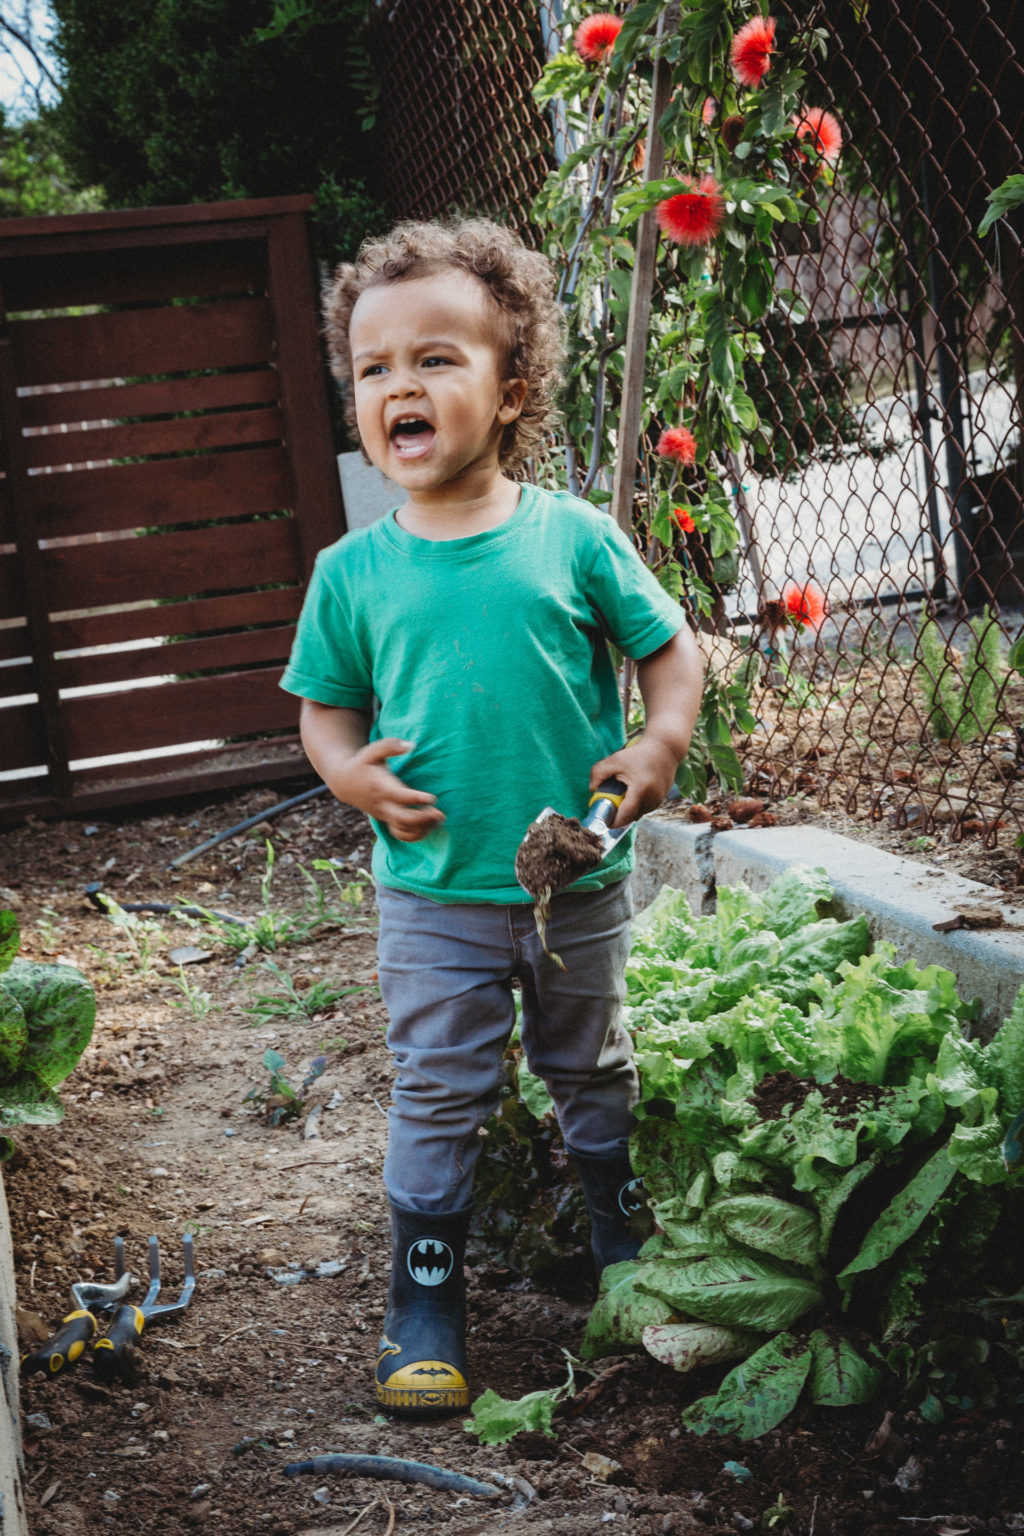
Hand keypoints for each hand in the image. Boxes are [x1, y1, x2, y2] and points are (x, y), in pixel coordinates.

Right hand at [328, 738, 444, 842]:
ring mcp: (384, 814)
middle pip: (401, 819)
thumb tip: (410, 745)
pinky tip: (429, 826)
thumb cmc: (362, 764)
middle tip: (440, 814)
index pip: (398, 796)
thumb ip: (389, 746)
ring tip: (439, 820)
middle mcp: (382, 804)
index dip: (415, 799)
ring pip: (402, 829)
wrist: (345, 783)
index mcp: (380, 787)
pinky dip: (415, 835)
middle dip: (422, 819)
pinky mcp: (386, 819)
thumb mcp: (372, 751)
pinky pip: (400, 834)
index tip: (433, 798)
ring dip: (422, 828)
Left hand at [589, 734, 678, 826]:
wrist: (665, 748)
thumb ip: (598, 773)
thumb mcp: (615, 760)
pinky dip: (637, 805)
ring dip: (629, 810)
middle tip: (610, 805)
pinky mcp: (661, 799)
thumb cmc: (638, 754)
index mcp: (640, 789)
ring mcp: (658, 800)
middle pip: (631, 816)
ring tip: (623, 794)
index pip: (626, 815)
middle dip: (619, 815)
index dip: (614, 822)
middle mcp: (652, 798)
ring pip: (638, 814)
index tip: (605, 822)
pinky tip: (632, 792)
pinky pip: (645, 808)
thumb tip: (592, 789)